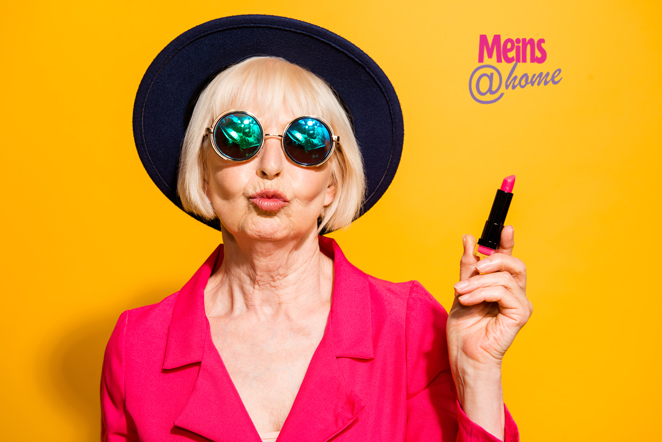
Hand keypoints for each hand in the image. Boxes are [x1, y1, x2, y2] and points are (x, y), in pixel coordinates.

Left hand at [447, 226, 531, 372]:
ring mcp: (520, 304)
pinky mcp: (520, 315)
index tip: (505, 228)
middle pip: (514, 264)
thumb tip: (468, 239)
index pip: (507, 259)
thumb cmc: (464, 329)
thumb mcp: (461, 290)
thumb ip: (467, 266)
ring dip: (477, 283)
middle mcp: (514, 294)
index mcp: (501, 286)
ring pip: (504, 278)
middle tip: (474, 269)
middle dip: (492, 260)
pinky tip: (467, 301)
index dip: (507, 242)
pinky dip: (482, 293)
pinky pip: (504, 292)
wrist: (464, 354)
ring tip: (460, 294)